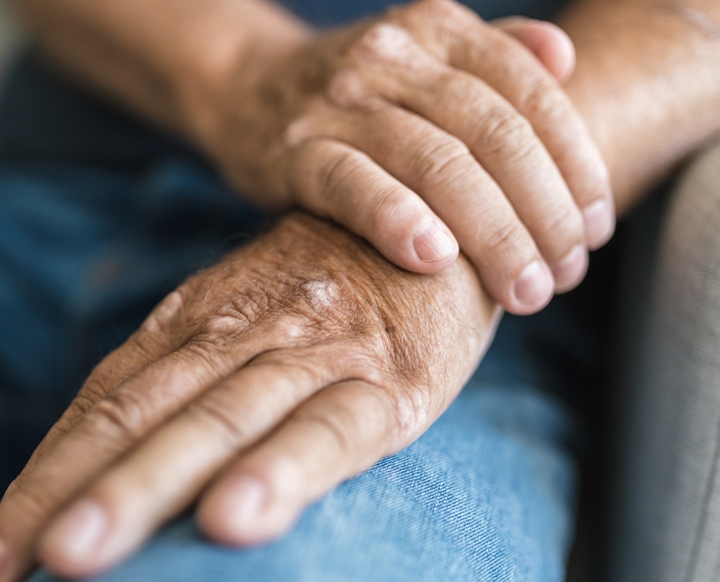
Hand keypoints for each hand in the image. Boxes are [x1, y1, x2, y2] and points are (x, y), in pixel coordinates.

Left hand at [0, 213, 498, 581]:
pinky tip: (236, 522)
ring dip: (141, 489)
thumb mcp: (237, 327)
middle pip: (135, 421)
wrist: (430, 220)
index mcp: (190, 328)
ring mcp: (309, 357)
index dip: (36, 487)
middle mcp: (234, 339)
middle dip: (63, 496)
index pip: (98, 411)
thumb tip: (86, 477)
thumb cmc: (322, 296)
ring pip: (212, 424)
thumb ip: (172, 388)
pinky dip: (279, 473)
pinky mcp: (386, 384)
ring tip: (79, 557)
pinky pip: (328, 431)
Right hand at [191, 0, 613, 313]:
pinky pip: (352, 184)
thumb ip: (496, 54)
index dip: (576, 166)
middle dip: (543, 213)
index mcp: (439, 30)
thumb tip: (566, 58)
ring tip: (524, 289)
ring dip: (492, 234)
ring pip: (435, 163)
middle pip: (493, 136)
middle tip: (565, 277)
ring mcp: (339, 102)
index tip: (596, 231)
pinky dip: (396, 218)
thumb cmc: (356, 93)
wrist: (247, 89)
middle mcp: (393, 55)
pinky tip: (433, 258)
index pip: (531, 96)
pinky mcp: (294, 152)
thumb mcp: (426, 58)